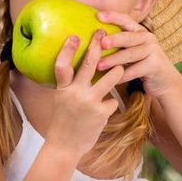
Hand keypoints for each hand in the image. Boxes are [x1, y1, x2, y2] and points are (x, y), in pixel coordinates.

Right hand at [46, 30, 124, 158]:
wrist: (65, 146)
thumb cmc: (64, 120)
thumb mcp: (61, 100)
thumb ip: (70, 85)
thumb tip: (78, 67)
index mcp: (62, 89)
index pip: (62, 65)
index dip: (67, 50)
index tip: (75, 36)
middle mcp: (75, 93)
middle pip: (88, 65)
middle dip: (97, 47)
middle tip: (103, 34)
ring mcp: (89, 103)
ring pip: (110, 78)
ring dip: (117, 71)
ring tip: (120, 68)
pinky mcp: (101, 113)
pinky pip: (113, 100)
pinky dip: (110, 104)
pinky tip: (104, 111)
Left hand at [94, 11, 179, 98]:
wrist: (165, 80)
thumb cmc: (142, 64)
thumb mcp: (134, 50)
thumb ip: (120, 44)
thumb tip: (93, 40)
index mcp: (140, 31)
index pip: (126, 20)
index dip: (113, 17)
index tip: (98, 16)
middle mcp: (148, 39)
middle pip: (129, 37)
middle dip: (114, 39)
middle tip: (101, 42)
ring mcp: (153, 52)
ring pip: (130, 55)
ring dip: (113, 60)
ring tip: (99, 65)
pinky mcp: (155, 66)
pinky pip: (134, 71)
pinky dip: (121, 76)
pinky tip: (111, 80)